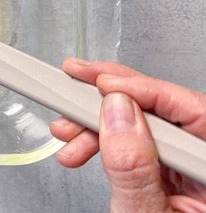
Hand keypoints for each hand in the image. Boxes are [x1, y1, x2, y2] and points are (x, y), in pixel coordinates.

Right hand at [50, 59, 205, 211]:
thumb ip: (132, 168)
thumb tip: (118, 113)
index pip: (194, 112)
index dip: (145, 90)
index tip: (102, 84)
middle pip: (169, 112)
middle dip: (113, 99)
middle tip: (74, 84)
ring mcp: (191, 173)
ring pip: (149, 124)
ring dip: (100, 121)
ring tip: (67, 131)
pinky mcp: (170, 175)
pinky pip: (139, 143)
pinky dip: (105, 140)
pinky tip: (82, 146)